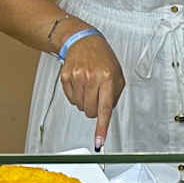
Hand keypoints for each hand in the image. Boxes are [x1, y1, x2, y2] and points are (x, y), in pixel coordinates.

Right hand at [59, 34, 124, 149]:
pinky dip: (75, 95)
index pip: (104, 108)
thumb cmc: (102, 58)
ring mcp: (77, 77)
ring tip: (88, 86)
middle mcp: (91, 77)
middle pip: (90, 111)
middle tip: (96, 97)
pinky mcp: (66, 77)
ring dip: (84, 102)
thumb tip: (107, 113)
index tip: (99, 141)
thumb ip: (115, 95)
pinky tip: (80, 83)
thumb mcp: (117, 74)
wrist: (83, 41)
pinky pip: (70, 99)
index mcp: (107, 77)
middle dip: (94, 109)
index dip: (101, 127)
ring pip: (79, 106)